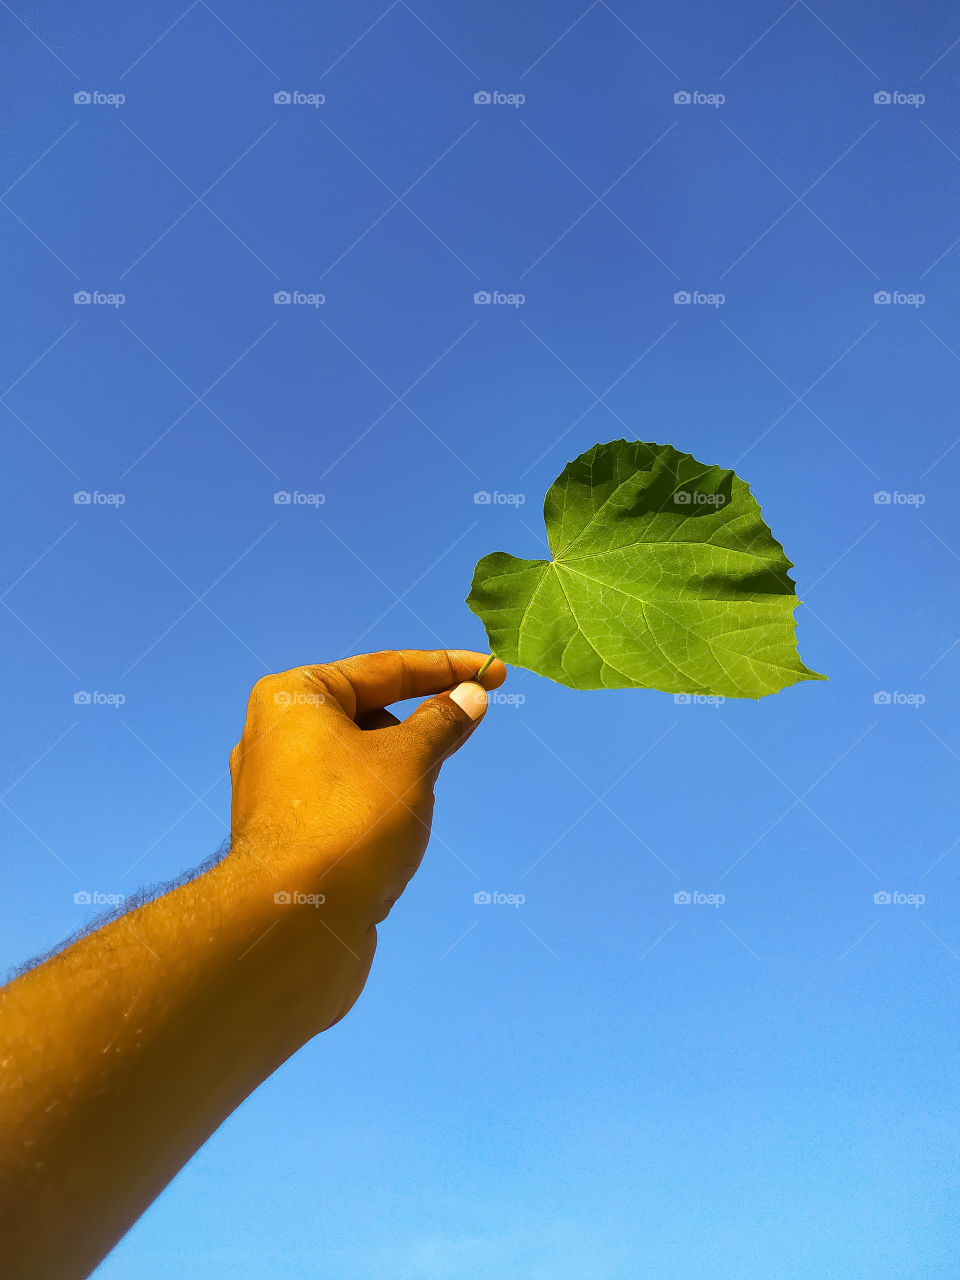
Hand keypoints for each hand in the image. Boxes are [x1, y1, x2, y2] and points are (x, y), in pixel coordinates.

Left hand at [228, 649, 505, 931]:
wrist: (294, 927)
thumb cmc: (350, 823)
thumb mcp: (411, 760)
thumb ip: (443, 722)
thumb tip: (469, 696)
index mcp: (295, 698)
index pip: (386, 669)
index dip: (447, 668)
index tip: (494, 672)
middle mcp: (276, 736)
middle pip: (370, 714)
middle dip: (419, 728)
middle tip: (458, 743)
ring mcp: (278, 790)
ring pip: (360, 763)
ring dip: (400, 775)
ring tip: (410, 811)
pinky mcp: (288, 836)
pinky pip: (347, 803)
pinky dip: (379, 809)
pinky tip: (393, 841)